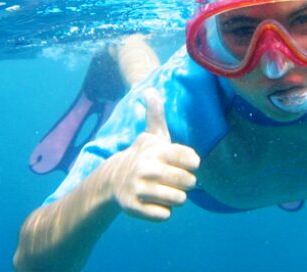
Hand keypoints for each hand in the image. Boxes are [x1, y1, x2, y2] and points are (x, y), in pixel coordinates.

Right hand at [107, 88, 199, 220]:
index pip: (192, 159)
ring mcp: (139, 189)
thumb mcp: (151, 136)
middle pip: (189, 182)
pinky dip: (164, 212)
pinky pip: (165, 215)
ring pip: (179, 200)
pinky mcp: (134, 208)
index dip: (192, 163)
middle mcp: (147, 169)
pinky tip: (153, 202)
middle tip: (173, 179)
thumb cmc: (143, 157)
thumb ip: (156, 115)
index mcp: (156, 150)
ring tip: (165, 190)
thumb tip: (151, 91)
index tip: (184, 163)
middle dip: (185, 183)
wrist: (113, 180)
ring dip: (176, 198)